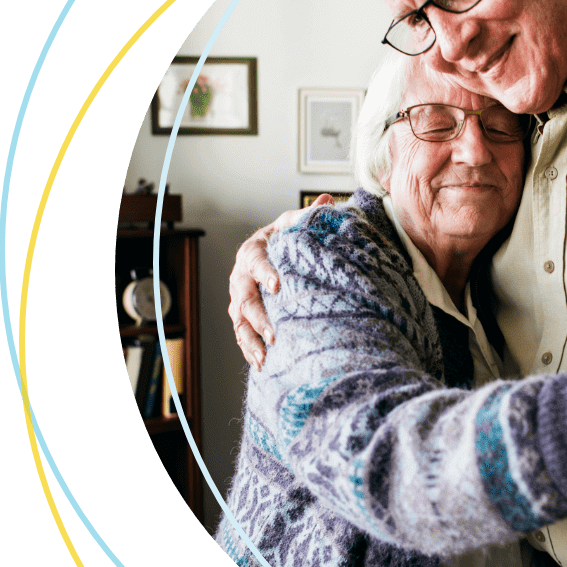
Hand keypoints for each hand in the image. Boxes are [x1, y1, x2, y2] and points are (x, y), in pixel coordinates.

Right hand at [228, 194, 335, 368]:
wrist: (277, 251)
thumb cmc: (289, 238)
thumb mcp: (299, 223)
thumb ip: (310, 216)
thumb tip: (327, 201)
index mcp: (254, 250)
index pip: (255, 261)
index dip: (264, 272)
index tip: (277, 285)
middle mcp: (241, 276)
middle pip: (244, 298)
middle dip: (259, 317)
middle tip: (275, 332)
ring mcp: (239, 299)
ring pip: (239, 321)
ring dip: (251, 340)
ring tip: (265, 356)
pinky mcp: (244, 317)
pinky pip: (243, 335)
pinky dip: (250, 350)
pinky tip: (262, 364)